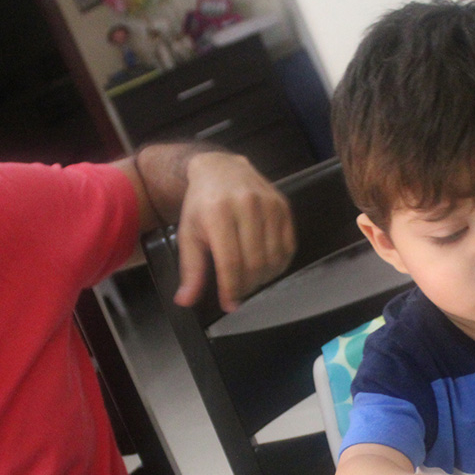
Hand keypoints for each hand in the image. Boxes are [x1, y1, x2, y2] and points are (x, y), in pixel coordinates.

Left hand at [174, 152, 293, 311]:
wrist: (221, 169)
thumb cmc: (201, 205)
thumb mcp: (188, 235)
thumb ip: (190, 269)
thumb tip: (185, 301)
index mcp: (218, 213)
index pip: (230, 262)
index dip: (231, 288)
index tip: (229, 304)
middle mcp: (246, 206)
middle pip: (254, 263)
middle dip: (247, 285)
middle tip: (239, 292)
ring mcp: (269, 204)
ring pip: (274, 257)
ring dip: (264, 278)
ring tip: (250, 280)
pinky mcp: (284, 206)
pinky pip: (288, 246)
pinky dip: (279, 264)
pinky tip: (266, 267)